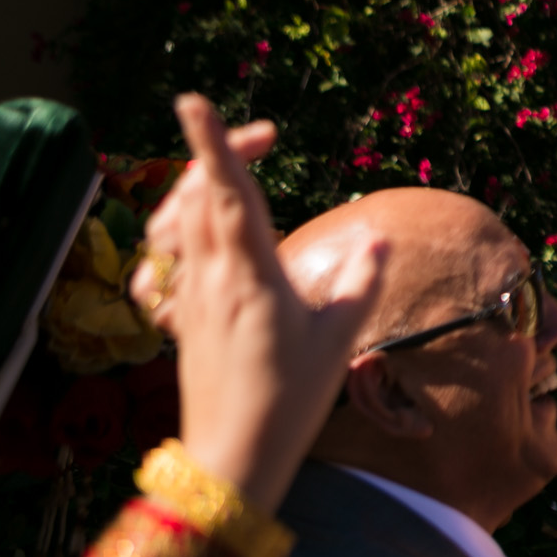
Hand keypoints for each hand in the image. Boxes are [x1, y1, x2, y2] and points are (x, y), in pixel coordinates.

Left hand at [127, 94, 385, 513]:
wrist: (231, 455)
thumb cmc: (290, 399)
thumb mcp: (339, 339)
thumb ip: (359, 281)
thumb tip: (378, 238)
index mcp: (248, 275)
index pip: (228, 194)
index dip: (213, 144)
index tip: (192, 101)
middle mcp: (210, 278)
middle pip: (198, 196)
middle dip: (217, 154)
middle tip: (262, 135)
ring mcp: (191, 297)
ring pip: (182, 222)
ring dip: (201, 186)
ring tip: (231, 170)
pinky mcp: (184, 317)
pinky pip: (178, 253)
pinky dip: (193, 223)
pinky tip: (214, 230)